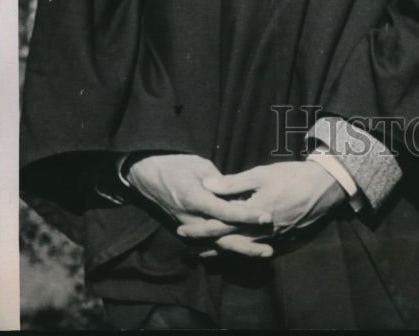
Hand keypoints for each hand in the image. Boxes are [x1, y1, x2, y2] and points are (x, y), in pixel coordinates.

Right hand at [125, 153, 273, 257]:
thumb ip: (219, 181)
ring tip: (263, 253)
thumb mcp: (199, 165)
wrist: (149, 175)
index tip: (266, 216)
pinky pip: (209, 242)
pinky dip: (226, 247)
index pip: (225, 211)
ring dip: (239, 249)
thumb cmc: (176, 165)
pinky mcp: (189, 229)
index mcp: (195, 198)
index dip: (246, 215)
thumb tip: (238, 192)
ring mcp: (189, 227)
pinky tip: (243, 251)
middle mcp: (191, 218)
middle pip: (222, 237)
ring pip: (216, 244)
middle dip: (246, 245)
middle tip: (269, 250)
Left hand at [176, 161, 345, 255]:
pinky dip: (241, 253)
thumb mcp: (262, 174)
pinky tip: (233, 253)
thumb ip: (233, 182)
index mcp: (252, 213)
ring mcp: (272, 240)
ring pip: (240, 250)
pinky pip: (257, 252)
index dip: (199, 229)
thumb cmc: (292, 176)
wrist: (324, 188)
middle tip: (186, 246)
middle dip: (205, 244)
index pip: (220, 225)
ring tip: (202, 253)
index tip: (182, 230)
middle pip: (227, 241)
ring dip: (220, 251)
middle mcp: (260, 232)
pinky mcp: (283, 242)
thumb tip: (208, 185)